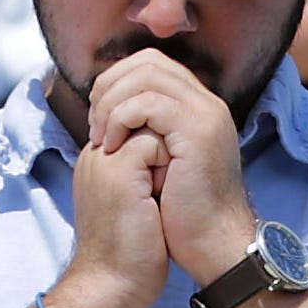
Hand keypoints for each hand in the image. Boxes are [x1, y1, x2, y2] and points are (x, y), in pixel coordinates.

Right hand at [56, 78, 175, 307]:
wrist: (110, 286)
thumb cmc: (130, 256)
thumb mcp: (137, 205)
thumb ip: (145, 175)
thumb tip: (173, 158)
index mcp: (100, 163)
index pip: (134, 124)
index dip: (161, 145)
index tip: (166, 184)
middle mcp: (98, 154)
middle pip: (142, 118)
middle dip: (165, 143)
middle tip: (168, 187)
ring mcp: (105, 158)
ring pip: (148, 125)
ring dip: (168, 155)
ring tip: (162, 195)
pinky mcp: (119, 168)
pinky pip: (154, 140)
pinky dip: (169, 166)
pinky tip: (162, 197)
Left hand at [89, 47, 260, 286]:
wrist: (213, 246)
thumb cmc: (183, 216)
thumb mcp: (159, 163)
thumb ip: (145, 133)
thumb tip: (109, 115)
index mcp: (197, 108)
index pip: (150, 65)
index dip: (116, 82)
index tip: (98, 119)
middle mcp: (206, 103)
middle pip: (147, 61)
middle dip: (110, 87)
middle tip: (95, 126)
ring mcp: (205, 114)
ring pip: (146, 75)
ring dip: (112, 103)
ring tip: (102, 138)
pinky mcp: (198, 131)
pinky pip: (150, 102)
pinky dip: (122, 119)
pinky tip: (113, 147)